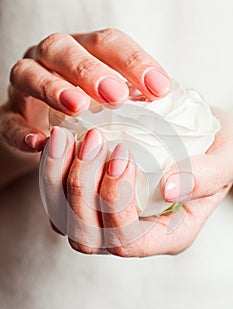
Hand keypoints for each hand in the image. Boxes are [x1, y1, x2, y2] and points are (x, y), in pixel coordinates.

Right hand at [0, 28, 170, 152]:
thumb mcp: (111, 99)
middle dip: (91, 70)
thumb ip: (134, 97)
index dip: (134, 61)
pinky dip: (21, 131)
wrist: (45, 127)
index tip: (159, 87)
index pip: (108, 43)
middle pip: (66, 51)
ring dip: (54, 89)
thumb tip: (169, 106)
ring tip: (78, 107)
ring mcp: (25, 86)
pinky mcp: (9, 115)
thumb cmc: (87, 111)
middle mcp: (51, 60)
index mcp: (82, 51)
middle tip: (116, 95)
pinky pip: (9, 120)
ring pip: (30, 75)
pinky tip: (40, 142)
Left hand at [41, 107, 232, 256]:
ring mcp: (106, 222)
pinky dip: (51, 172)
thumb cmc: (214, 153)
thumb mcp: (224, 162)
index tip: (123, 154)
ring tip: (65, 137)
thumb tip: (170, 187)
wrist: (199, 140)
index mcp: (165, 237)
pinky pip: (56, 199)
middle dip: (82, 188)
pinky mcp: (89, 201)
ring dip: (58, 179)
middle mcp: (131, 237)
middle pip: (88, 237)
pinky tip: (59, 140)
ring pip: (64, 222)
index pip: (127, 241)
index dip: (116, 202)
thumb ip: (204, 177)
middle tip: (94, 140)